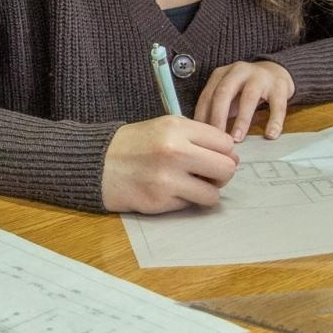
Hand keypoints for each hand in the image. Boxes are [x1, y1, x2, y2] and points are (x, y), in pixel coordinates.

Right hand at [101, 117, 237, 213]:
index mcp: (177, 128)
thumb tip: (233, 157)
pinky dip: (188, 200)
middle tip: (207, 174)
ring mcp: (168, 178)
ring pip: (214, 193)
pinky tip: (173, 191)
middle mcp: (175, 151)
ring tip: (191, 184)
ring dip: (207, 191)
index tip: (212, 156)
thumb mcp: (165, 127)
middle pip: (227, 168)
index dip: (223, 152)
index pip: (225, 143)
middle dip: (222, 173)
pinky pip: (193, 205)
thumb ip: (198, 137)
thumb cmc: (136, 145)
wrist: (99, 164)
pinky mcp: (161, 200)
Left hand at [195, 60, 295, 140]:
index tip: (201, 135)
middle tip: (217, 138)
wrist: (275, 71)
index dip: (203, 115)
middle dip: (218, 117)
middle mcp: (239, 71)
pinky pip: (277, 105)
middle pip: (224, 93)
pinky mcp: (279, 86)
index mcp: (222, 74)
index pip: (208, 95)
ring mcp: (260, 77)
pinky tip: (270, 135)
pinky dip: (274, 121)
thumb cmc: (246, 88)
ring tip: (237, 139)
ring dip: (241, 120)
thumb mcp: (228, 94)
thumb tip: (203, 133)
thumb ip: (216, 108)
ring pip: (249, 98)